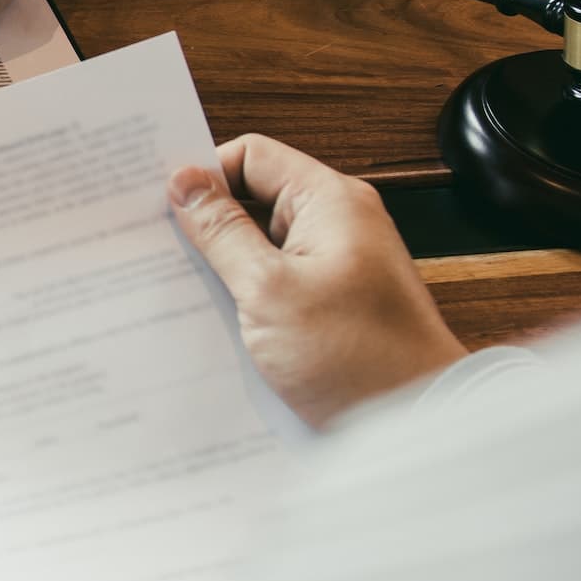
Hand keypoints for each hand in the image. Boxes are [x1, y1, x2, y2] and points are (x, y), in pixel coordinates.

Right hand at [168, 134, 468, 428]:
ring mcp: (336, 264)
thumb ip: (223, 232)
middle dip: (207, 223)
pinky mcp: (332, 302)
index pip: (251, 155)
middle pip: (254, 198)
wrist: (419, 425)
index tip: (162, 204)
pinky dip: (246, 293)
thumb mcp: (268, 290)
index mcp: (330, 201)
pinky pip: (276, 280)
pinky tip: (218, 319)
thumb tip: (186, 183)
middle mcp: (337, 224)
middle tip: (161, 247)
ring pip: (260, 244)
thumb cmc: (359, 359)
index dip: (204, 173)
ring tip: (186, 288)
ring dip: (224, 264)